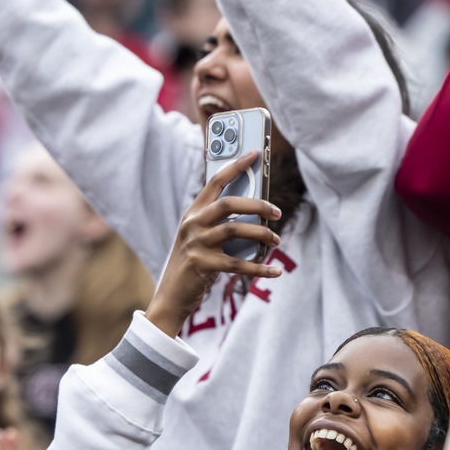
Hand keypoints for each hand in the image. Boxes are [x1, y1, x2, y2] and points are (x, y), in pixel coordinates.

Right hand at [146, 151, 281, 336]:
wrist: (171, 296)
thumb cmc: (192, 263)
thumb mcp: (201, 237)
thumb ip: (220, 224)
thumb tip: (257, 214)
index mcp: (193, 213)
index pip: (215, 181)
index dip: (236, 165)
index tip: (255, 153)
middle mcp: (193, 224)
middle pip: (229, 203)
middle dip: (258, 205)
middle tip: (277, 213)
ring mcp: (196, 243)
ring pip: (235, 230)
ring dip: (261, 234)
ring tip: (276, 241)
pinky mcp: (202, 264)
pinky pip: (238, 263)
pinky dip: (260, 268)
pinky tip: (275, 271)